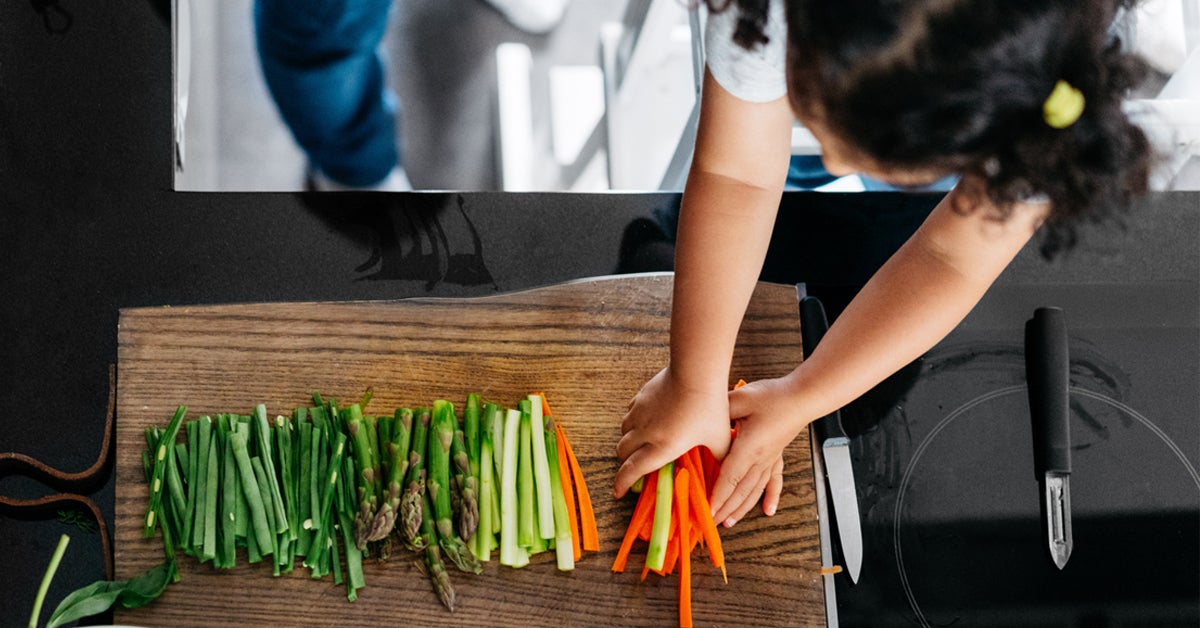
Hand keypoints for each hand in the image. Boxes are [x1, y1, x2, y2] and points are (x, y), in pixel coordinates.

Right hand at [614, 367, 732, 497]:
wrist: (696, 372)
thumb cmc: (710, 407)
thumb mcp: (719, 438)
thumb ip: (719, 457)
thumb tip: (726, 474)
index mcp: (661, 447)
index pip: (631, 470)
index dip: (621, 484)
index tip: (617, 492)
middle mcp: (645, 432)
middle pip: (622, 452)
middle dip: (624, 462)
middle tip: (633, 466)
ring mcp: (640, 412)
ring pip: (623, 431)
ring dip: (627, 441)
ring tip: (640, 442)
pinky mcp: (641, 396)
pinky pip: (629, 412)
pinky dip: (633, 421)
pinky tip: (647, 418)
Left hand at [709, 376, 800, 526]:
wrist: (802, 397)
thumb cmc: (773, 397)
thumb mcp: (740, 399)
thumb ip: (720, 412)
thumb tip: (704, 419)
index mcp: (749, 448)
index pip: (730, 478)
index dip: (718, 496)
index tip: (709, 511)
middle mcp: (760, 459)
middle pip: (740, 490)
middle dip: (726, 508)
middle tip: (712, 522)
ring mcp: (770, 459)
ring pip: (754, 490)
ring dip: (742, 507)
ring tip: (730, 522)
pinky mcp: (776, 455)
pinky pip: (774, 481)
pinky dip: (770, 497)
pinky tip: (769, 510)